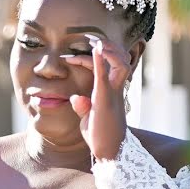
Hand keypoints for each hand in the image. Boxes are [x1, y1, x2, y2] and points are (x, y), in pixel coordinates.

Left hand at [64, 34, 129, 159]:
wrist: (109, 152)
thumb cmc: (100, 135)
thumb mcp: (88, 118)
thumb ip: (83, 106)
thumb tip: (76, 98)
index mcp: (110, 90)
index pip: (105, 66)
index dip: (91, 56)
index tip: (69, 56)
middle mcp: (115, 89)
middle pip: (120, 59)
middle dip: (108, 45)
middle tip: (90, 37)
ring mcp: (112, 93)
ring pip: (120, 63)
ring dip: (108, 49)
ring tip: (95, 41)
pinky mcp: (105, 100)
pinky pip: (104, 76)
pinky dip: (100, 61)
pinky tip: (95, 49)